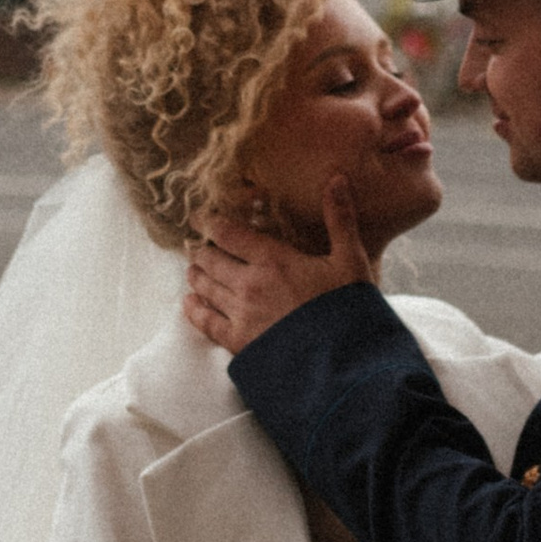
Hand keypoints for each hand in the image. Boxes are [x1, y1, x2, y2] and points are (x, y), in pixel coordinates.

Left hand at [183, 176, 374, 352]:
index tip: (198, 217)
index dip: (209, 222)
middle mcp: (249, 283)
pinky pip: (206, 322)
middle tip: (195, 246)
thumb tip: (337, 179)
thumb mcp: (350, 260)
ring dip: (197, 276)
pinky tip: (189, 304)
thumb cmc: (349, 309)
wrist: (342, 362)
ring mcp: (241, 314)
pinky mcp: (239, 342)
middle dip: (201, 250)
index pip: (229, 233)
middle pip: (211, 260)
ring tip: (192, 270)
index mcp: (273, 259)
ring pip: (206, 288)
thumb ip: (339, 218)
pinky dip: (194, 310)